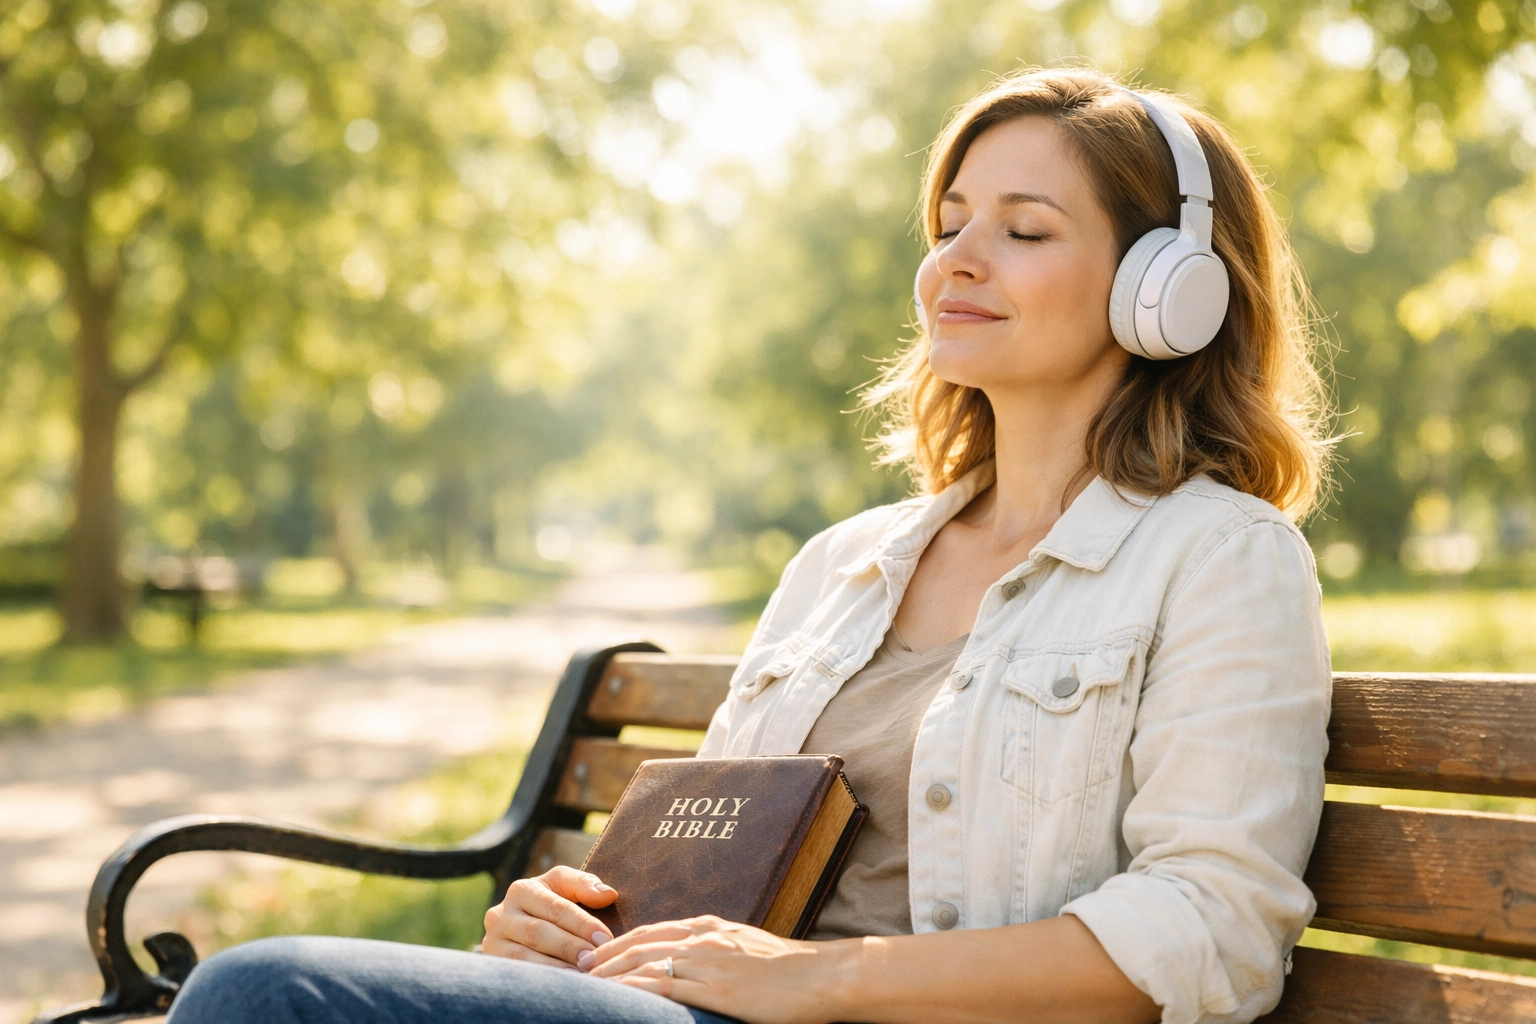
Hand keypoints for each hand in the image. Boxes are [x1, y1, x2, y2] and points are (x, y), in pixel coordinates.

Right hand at [481, 866, 615, 968]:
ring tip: (579, 974)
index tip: (605, 939)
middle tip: (593, 959)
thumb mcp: (565, 887)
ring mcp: (492, 941)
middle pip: (538, 932)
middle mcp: (500, 915)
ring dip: (553, 967)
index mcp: (522, 890)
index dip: (582, 924)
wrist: (521, 926)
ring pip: (523, 957)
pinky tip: (561, 984)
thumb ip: (585, 885)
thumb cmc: (552, 904)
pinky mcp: (492, 963)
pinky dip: (539, 979)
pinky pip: (515, 973)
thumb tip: (608, 894)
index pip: (556, 908)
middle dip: (569, 946)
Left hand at [587, 915, 845, 1023]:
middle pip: (638, 944)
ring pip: (644, 963)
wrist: (822, 976)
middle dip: (603, 957)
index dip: (618, 943)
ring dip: (609, 975)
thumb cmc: (791, 971)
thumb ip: (718, 950)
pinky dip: (634, 991)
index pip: (651, 931)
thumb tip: (696, 965)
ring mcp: (708, 961)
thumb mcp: (747, 949)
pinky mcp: (715, 988)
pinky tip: (615, 1000)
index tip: (595, 955)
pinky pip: (663, 988)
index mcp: (710, 927)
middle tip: (575, 970)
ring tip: (583, 987)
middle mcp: (703, 937)